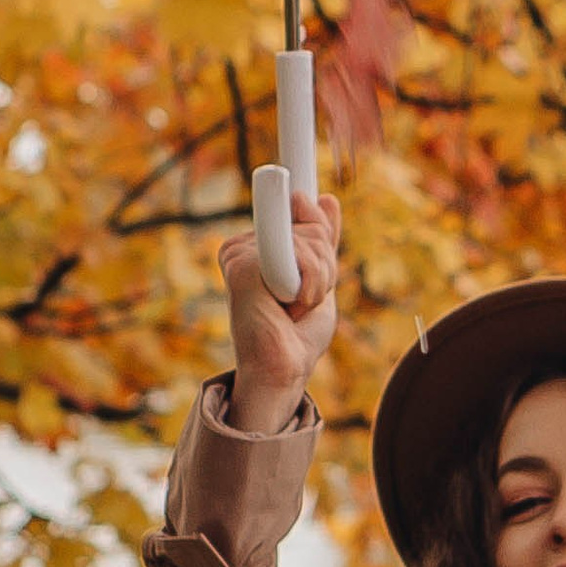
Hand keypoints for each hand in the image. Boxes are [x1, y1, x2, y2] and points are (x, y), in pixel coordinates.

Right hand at [217, 190, 341, 433]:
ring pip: (308, 240)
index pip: (304, 214)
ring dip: (318, 280)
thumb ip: (320, 240)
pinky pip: (296, 254)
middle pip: (311, 225)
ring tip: (294, 308)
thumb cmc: (298, 332)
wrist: (283, 368)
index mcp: (257, 244)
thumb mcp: (318, 276)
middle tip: (302, 301)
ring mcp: (239, 253)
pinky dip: (307, 284)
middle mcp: (243, 245)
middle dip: (324, 266)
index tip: (313, 275)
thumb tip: (326, 198)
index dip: (321, 240)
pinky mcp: (241, 264)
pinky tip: (286, 306)